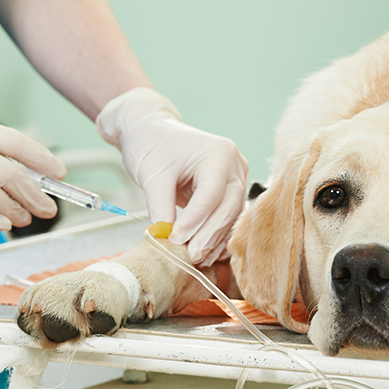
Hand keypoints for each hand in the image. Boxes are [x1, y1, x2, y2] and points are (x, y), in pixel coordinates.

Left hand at [97, 88, 247, 265]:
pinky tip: (203, 251)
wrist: (152, 130)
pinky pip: (227, 218)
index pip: (211, 194)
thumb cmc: (152, 143)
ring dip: (214, 240)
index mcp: (219, 153)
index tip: (176, 238)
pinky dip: (216, 236)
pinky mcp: (230, 191)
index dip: (195, 220)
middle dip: (208, 235)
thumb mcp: (152, 174)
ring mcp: (236, 178)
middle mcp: (235, 165)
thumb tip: (167, 238)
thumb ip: (161, 206)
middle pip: (229, 208)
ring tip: (194, 257)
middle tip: (189, 256)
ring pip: (232, 217)